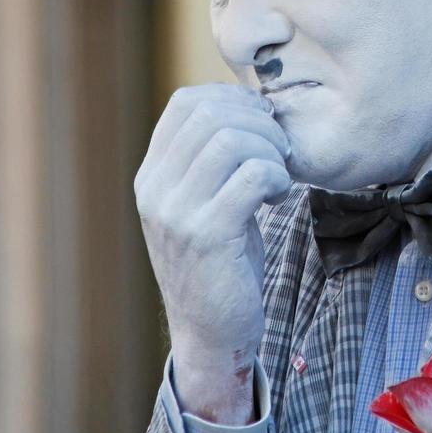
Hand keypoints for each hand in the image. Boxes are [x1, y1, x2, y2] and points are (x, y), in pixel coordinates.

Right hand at [134, 84, 292, 422]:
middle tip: (279, 151)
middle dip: (258, 123)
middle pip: (210, 114)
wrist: (211, 332)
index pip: (185, 103)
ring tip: (278, 176)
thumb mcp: (202, 203)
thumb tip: (249, 103)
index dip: (232, 100)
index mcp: (151, 176)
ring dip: (270, 150)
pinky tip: (278, 198)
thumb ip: (209, 160)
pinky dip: (276, 177)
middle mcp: (155, 190)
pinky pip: (252, 176)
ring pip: (231, 139)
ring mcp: (176, 213)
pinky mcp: (207, 236)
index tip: (262, 123)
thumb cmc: (220, 262)